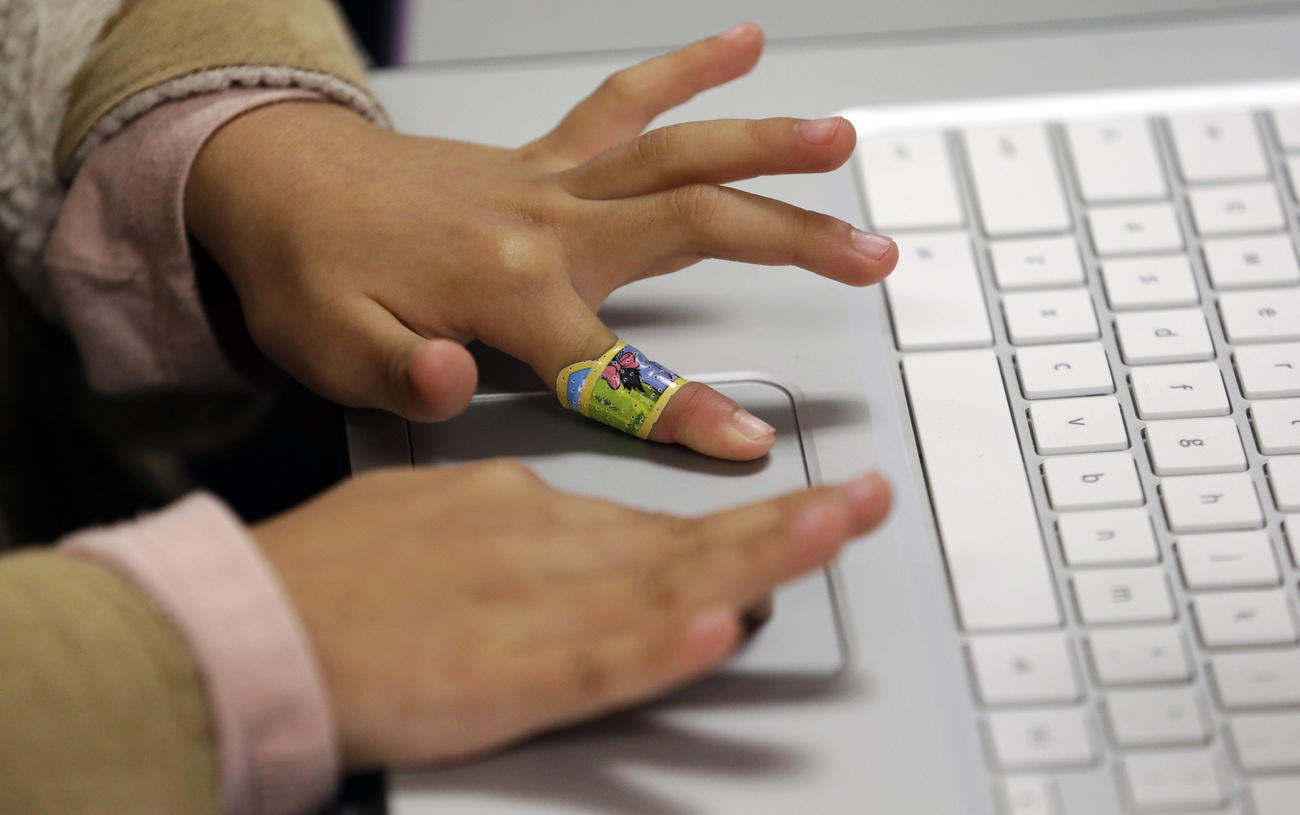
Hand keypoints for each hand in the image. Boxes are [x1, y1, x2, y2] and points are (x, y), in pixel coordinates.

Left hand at [186, 23, 896, 459]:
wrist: (275, 183)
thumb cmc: (307, 272)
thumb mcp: (330, 351)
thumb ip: (400, 374)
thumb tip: (456, 385)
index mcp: (504, 288)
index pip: (609, 366)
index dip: (681, 411)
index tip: (750, 441)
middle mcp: (545, 224)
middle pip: (690, 226)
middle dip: (789, 244)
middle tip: (868, 258)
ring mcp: (550, 181)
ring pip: (678, 155)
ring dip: (764, 147)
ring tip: (839, 142)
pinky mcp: (544, 158)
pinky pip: (624, 102)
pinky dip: (685, 68)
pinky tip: (740, 46)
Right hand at [252, 461, 890, 767]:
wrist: (245, 623)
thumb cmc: (327, 576)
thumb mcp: (426, 513)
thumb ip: (502, 526)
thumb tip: (551, 529)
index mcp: (522, 507)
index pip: (648, 520)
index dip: (739, 521)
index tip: (804, 507)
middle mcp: (541, 542)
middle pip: (683, 538)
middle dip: (786, 521)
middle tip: (862, 499)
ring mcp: (529, 604)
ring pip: (667, 582)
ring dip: (762, 555)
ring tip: (837, 528)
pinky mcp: (502, 672)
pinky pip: (600, 660)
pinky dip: (663, 644)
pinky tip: (714, 625)